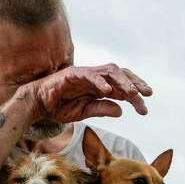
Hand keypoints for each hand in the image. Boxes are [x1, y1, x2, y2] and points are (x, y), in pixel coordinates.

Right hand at [21, 64, 152, 123]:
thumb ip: (101, 109)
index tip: (144, 108)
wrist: (38, 104)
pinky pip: (89, 74)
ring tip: (132, 94)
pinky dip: (100, 81)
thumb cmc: (59, 107)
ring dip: (123, 81)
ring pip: (109, 71)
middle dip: (135, 84)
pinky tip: (108, 90)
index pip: (122, 88)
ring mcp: (85, 74)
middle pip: (121, 75)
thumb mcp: (84, 112)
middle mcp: (95, 78)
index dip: (135, 96)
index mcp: (99, 88)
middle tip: (147, 95)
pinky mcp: (72, 73)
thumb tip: (121, 111)